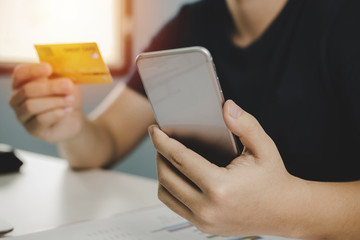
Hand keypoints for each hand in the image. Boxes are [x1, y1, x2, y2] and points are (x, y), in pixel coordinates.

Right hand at [9, 63, 83, 141]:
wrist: (74, 117)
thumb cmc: (66, 95)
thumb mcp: (66, 82)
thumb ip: (61, 75)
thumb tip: (61, 70)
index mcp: (22, 82)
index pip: (20, 73)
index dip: (33, 70)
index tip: (49, 68)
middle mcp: (17, 99)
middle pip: (27, 90)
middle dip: (50, 87)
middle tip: (68, 85)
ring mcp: (22, 115)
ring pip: (31, 106)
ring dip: (55, 102)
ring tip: (71, 100)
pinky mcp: (32, 129)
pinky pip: (40, 120)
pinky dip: (56, 114)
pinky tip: (67, 111)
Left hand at [149, 100, 299, 236]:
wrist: (285, 212)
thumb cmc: (273, 179)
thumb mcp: (264, 148)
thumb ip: (245, 124)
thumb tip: (226, 106)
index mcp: (220, 187)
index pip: (179, 159)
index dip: (162, 141)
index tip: (154, 130)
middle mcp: (207, 207)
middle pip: (166, 176)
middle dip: (158, 154)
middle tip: (161, 140)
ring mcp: (203, 221)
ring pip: (165, 193)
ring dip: (162, 172)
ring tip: (167, 156)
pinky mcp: (202, 226)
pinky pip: (174, 205)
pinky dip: (170, 188)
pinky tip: (178, 174)